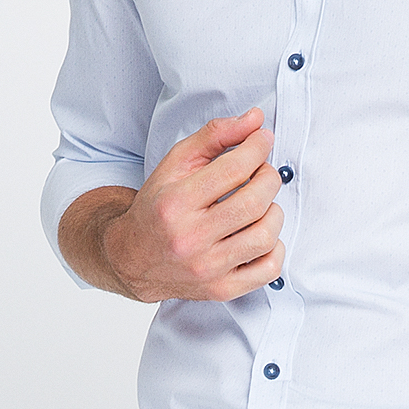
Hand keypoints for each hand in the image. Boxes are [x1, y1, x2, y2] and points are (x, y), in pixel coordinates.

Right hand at [75, 109, 285, 302]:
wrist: (134, 258)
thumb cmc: (159, 207)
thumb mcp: (176, 164)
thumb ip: (215, 136)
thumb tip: (256, 119)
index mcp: (176, 202)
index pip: (233, 169)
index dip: (257, 148)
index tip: (262, 140)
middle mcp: (190, 238)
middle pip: (254, 203)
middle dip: (269, 178)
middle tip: (264, 172)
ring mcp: (207, 268)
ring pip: (265, 236)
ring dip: (274, 213)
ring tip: (261, 204)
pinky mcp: (221, 289)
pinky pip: (268, 270)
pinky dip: (275, 248)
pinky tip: (260, 235)